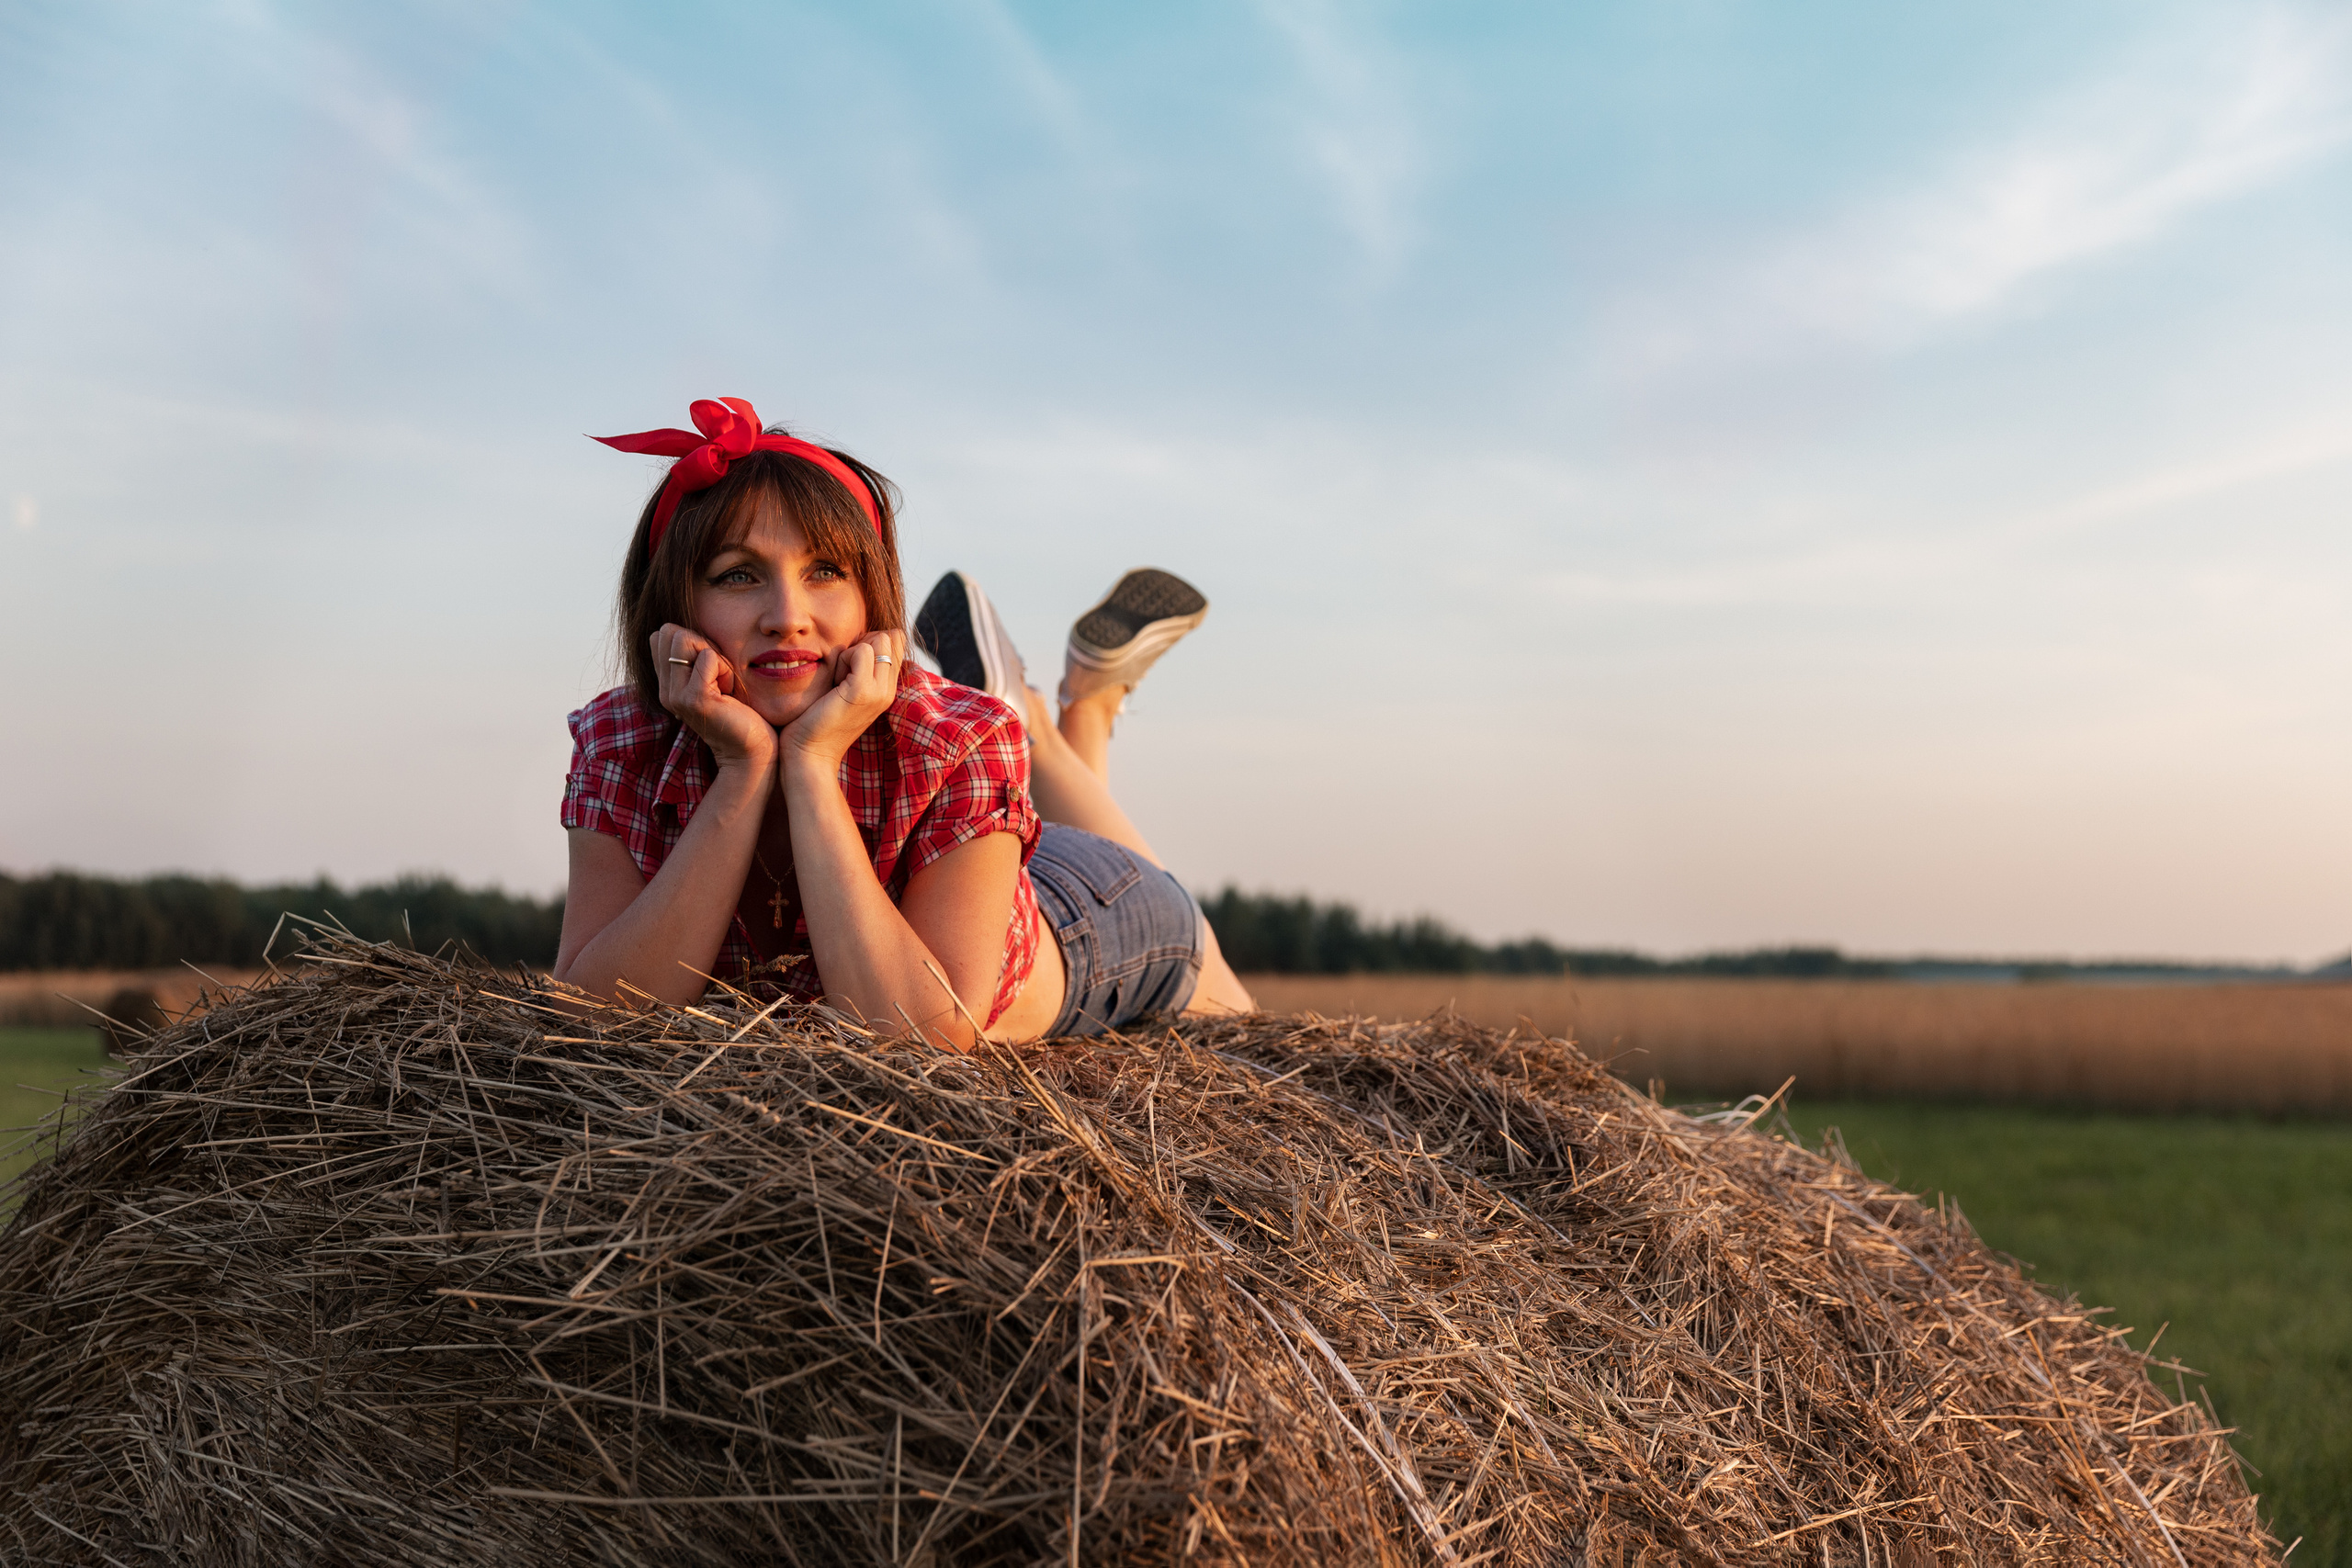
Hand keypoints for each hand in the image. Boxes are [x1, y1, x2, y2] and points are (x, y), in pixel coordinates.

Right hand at [651, 624, 776, 769]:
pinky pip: (708, 658)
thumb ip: (694, 653)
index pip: (663, 635)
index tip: (711, 670)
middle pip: (672, 634)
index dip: (694, 642)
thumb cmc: (740, 710)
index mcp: (666, 683)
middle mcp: (665, 690)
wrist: (752, 748)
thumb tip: (673, 628)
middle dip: (704, 646)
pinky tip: (729, 693)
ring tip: (724, 685)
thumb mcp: (713, 675)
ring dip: (716, 658)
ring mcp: (675, 696)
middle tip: (720, 678)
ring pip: (686, 641)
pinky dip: (726, 669)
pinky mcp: (693, 699)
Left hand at [779, 629, 905, 772]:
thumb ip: (854, 667)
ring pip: (880, 639)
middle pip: (890, 636)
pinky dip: (843, 657)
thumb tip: (856, 639)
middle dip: (862, 642)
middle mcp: (888, 690)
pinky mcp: (862, 691)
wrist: (809, 755)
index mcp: (886, 689)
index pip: (895, 641)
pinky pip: (861, 650)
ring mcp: (879, 691)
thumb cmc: (816, 722)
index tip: (848, 665)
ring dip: (852, 649)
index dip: (870, 641)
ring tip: (837, 677)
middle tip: (841, 671)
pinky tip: (833, 681)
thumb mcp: (843, 690)